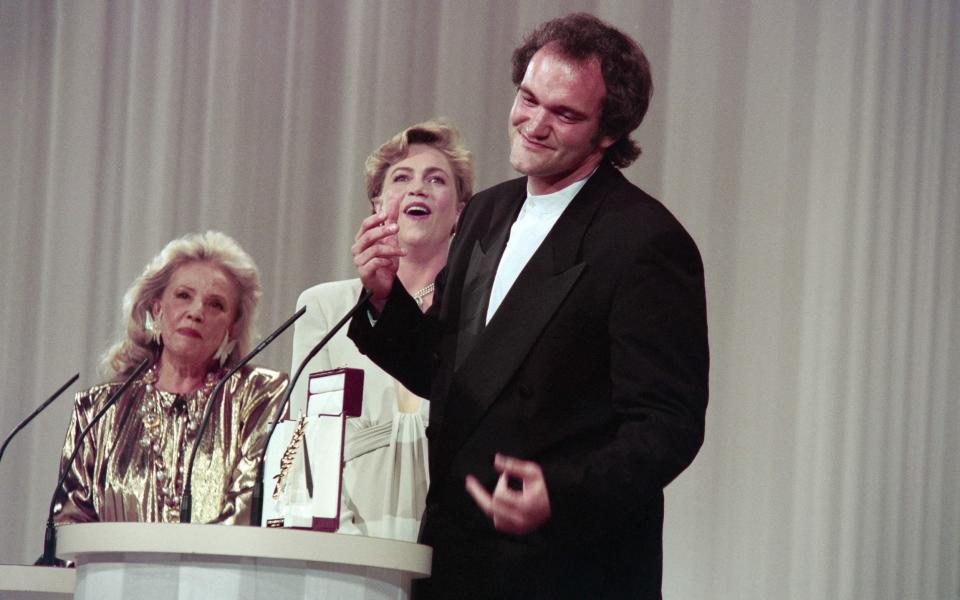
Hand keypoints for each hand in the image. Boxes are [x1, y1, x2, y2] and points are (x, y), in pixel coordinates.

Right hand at [352, 191, 404, 311]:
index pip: (365, 225)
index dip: (375, 219)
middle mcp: (358, 249)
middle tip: (397, 228)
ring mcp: (359, 261)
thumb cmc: (385, 262)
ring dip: (391, 249)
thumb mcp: (391, 240)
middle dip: (383, 231)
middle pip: (368, 236)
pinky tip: (391, 263)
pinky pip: (373, 263)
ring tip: (403, 251)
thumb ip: (391, 221)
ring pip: (374, 250)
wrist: (384, 285)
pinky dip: (384, 261)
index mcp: (362, 239)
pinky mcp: (364, 273)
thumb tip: (394, 199)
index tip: (387, 214)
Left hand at [465, 453, 550, 534]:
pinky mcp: (520, 530)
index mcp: (525, 505)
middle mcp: (521, 519)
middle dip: (478, 494)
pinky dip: (497, 514)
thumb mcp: (533, 472)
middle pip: (491, 509)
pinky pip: (501, 524)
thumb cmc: (548, 487)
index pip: (500, 496)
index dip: (501, 483)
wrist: (561, 502)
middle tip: (469, 483)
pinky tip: (496, 505)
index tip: (507, 476)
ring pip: (495, 519)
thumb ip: (513, 466)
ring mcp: (520, 527)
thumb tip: (495, 460)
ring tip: (489, 493)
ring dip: (491, 505)